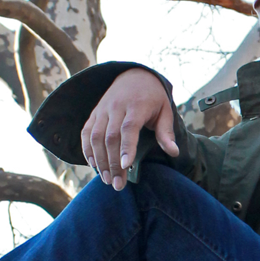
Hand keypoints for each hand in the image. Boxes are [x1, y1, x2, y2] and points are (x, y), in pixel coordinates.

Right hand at [82, 68, 177, 189]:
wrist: (133, 75)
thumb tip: (173, 152)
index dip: (127, 147)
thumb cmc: (153, 97)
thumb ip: (166, 132)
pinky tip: (94, 166)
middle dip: (112, 163)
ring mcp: (102, 110)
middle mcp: (116, 107)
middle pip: (110, 137)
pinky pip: (86, 133)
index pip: (128, 127)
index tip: (126, 167)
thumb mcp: (165, 110)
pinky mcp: (94, 113)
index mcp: (136, 105)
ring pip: (95, 137)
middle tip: (117, 185)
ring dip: (99, 161)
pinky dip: (87, 150)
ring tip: (107, 180)